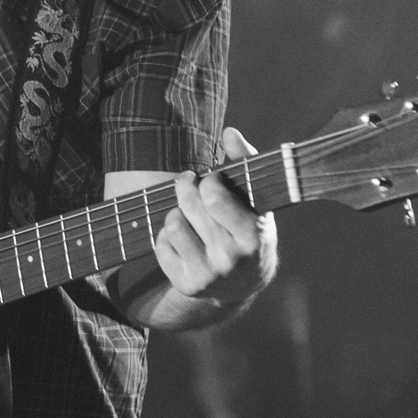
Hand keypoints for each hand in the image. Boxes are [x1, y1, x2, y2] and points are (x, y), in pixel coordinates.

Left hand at [151, 127, 277, 306]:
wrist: (244, 284)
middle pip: (190, 206)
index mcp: (254, 237)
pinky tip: (183, 236)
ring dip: (177, 211)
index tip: (212, 180)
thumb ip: (247, 161)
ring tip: (188, 212)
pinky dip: (167, 236)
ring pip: (172, 224)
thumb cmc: (249, 229)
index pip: (214, 197)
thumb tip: (230, 132)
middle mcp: (230, 259)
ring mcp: (207, 275)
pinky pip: (161, 245)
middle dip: (186, 186)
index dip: (208, 181)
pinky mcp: (186, 284)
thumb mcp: (257, 199)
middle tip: (189, 182)